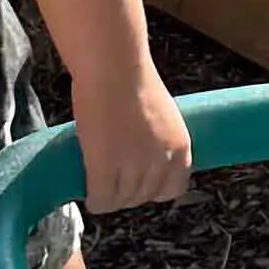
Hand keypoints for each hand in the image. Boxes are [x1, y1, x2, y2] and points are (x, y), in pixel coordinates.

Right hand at [73, 70, 194, 216]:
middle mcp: (161, 161)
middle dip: (127, 193)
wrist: (112, 68)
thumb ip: (156, 140)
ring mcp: (134, 167)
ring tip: (99, 187)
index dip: (153, 189)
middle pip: (143, 196)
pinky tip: (88, 194)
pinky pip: (102, 199)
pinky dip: (95, 201)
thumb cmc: (131, 79)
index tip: (139, 184)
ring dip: (110, 196)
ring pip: (121, 200)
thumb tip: (140, 155)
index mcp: (180, 148)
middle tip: (112, 182)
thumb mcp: (160, 116)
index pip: (173, 189)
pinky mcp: (106, 168)